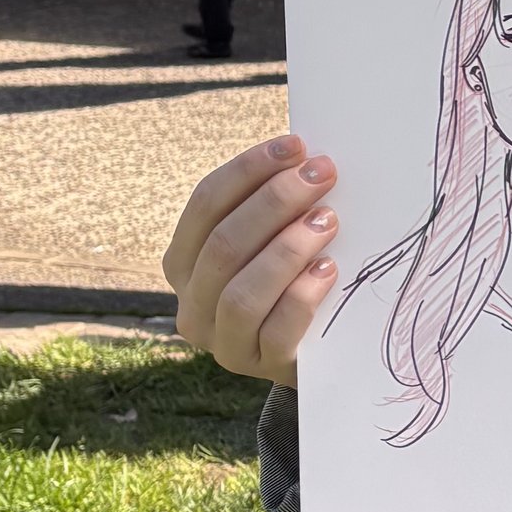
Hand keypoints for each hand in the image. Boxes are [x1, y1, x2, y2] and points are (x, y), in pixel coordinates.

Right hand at [163, 134, 340, 383]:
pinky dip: (302, 296)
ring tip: (328, 220)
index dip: (249, 170)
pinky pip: (276, 330)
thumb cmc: (289, 278)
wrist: (313, 352)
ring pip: (242, 292)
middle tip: (322, 175)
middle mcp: (192, 303)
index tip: (294, 145)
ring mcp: (223, 340)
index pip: (206, 204)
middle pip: (224, 243)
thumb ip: (272, 206)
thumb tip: (304, 155)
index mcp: (182, 261)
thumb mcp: (268, 241)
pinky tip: (328, 269)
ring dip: (287, 249)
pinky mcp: (259, 365)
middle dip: (275, 202)